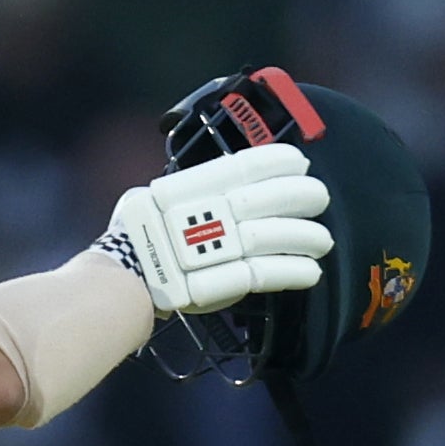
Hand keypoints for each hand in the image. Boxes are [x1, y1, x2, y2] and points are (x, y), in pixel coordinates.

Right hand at [106, 143, 333, 315]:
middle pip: (267, 199)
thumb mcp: (157, 196)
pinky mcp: (219, 283)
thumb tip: (228, 184)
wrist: (121, 279)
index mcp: (192, 188)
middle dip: (302, 196)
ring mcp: (215, 248)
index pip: (245, 166)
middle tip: (319, 198)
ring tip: (323, 241)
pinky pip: (265, 274)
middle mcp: (207, 213)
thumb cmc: (137, 236)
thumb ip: (195, 190)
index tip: (300, 163)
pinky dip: (293, 271)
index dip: (278, 162)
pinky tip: (312, 271)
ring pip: (273, 236)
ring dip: (306, 237)